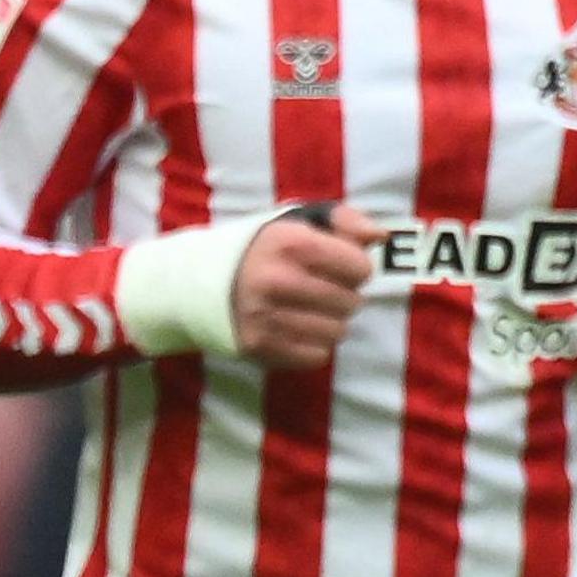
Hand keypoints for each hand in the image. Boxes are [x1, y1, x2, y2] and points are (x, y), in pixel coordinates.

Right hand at [232, 203, 384, 370]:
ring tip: (307, 308)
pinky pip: (317, 355)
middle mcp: (276, 279)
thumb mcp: (300, 221)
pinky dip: (313, 344)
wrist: (198, 281)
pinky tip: (294, 327)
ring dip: (330, 322)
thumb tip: (379, 237)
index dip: (355, 268)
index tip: (337, 266)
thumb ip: (346, 221)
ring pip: (338, 332)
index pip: (361, 268)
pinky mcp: (258, 346)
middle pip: (352, 303)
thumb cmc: (265, 250)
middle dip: (344, 296)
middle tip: (319, 289)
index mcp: (289, 243)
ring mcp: (265, 316)